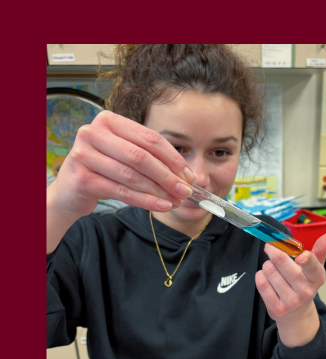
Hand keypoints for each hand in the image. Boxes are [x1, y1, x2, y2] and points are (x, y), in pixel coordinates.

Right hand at [47, 111, 195, 218]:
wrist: (70, 189)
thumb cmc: (104, 168)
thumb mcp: (126, 155)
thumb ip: (152, 159)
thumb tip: (186, 177)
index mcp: (108, 120)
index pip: (150, 138)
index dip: (173, 158)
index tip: (189, 175)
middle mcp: (92, 133)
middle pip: (142, 156)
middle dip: (168, 176)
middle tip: (186, 191)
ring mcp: (83, 155)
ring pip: (132, 175)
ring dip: (159, 191)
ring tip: (175, 201)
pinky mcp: (82, 178)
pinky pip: (122, 191)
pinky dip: (145, 200)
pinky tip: (161, 206)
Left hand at [255, 233, 325, 347]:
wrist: (297, 314)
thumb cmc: (305, 284)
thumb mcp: (316, 268)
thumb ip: (322, 249)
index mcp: (317, 278)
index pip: (313, 267)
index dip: (306, 259)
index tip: (300, 256)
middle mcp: (305, 291)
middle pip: (281, 262)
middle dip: (273, 250)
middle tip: (270, 247)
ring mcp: (291, 301)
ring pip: (269, 271)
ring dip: (267, 265)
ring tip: (272, 268)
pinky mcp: (276, 309)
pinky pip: (261, 283)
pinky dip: (260, 276)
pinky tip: (267, 278)